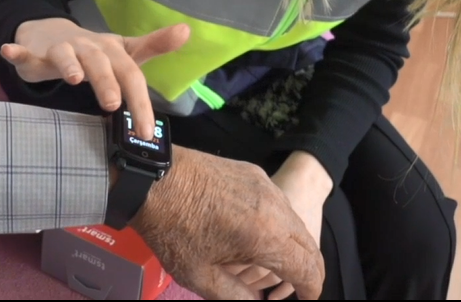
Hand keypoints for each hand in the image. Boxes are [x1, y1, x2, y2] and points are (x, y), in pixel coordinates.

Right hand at [2, 18, 189, 136]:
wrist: (49, 31)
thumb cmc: (93, 51)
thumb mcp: (124, 50)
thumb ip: (154, 45)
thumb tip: (188, 31)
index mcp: (111, 51)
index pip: (130, 75)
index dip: (139, 102)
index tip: (145, 131)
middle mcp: (87, 47)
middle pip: (101, 63)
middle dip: (106, 82)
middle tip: (113, 105)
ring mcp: (60, 49)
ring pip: (65, 55)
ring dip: (69, 65)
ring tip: (73, 79)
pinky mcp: (34, 52)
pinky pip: (24, 51)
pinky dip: (17, 51)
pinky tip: (10, 51)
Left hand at [133, 146, 324, 300]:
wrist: (148, 177)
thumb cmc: (170, 229)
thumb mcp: (200, 276)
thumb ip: (237, 297)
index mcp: (265, 236)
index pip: (308, 269)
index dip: (311, 290)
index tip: (307, 300)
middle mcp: (274, 207)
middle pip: (308, 244)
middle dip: (308, 270)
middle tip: (300, 286)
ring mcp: (264, 185)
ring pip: (295, 221)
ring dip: (294, 245)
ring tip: (280, 262)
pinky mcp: (252, 171)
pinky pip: (278, 203)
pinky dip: (279, 223)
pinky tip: (261, 233)